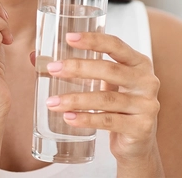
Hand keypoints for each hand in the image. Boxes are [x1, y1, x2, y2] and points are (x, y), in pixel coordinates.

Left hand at [44, 32, 160, 161]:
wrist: (136, 143)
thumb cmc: (116, 106)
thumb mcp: (103, 84)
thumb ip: (77, 69)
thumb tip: (34, 58)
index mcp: (138, 63)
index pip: (116, 45)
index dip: (93, 40)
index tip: (69, 37)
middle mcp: (147, 81)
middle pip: (109, 70)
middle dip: (78, 68)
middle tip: (52, 69)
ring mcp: (146, 105)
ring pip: (106, 99)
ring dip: (75, 99)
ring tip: (51, 102)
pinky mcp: (141, 128)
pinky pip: (108, 121)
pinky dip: (86, 118)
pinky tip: (68, 117)